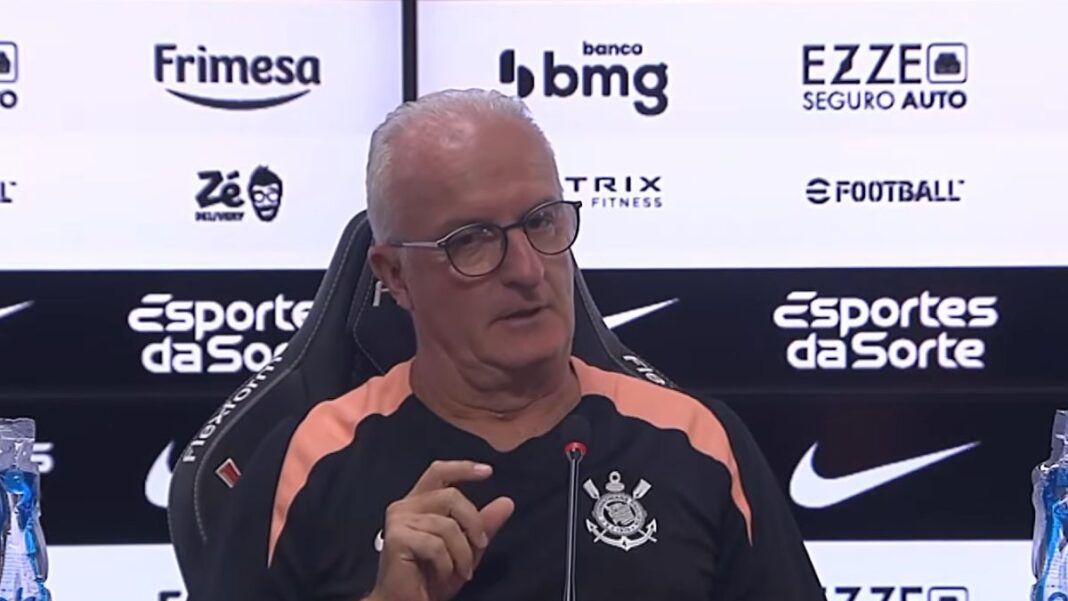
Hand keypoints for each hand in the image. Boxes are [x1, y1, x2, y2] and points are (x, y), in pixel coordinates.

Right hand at [366, 460, 514, 600]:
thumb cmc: (432, 577)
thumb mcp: (466, 548)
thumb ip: (483, 524)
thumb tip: (507, 502)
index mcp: (419, 503)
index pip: (439, 472)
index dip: (463, 468)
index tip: (488, 471)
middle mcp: (404, 506)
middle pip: (451, 495)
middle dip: (473, 522)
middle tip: (481, 545)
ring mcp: (398, 521)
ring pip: (447, 525)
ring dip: (462, 553)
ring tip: (461, 571)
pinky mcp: (396, 538)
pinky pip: (436, 545)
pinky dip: (447, 564)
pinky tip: (443, 575)